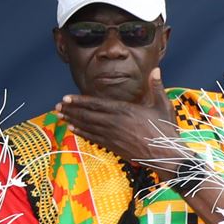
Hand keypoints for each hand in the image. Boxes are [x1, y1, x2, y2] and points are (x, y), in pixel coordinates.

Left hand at [58, 67, 184, 170]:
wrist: (166, 154)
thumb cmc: (165, 129)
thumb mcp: (163, 106)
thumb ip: (156, 87)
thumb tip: (156, 69)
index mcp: (125, 110)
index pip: (97, 104)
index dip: (79, 101)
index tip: (66, 98)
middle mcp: (115, 123)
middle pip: (87, 115)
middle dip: (71, 110)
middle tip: (57, 107)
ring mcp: (112, 136)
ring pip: (88, 126)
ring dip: (72, 120)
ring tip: (59, 116)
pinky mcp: (113, 146)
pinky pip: (93, 138)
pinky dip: (82, 133)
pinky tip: (72, 129)